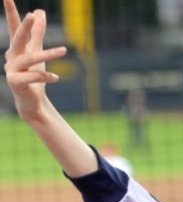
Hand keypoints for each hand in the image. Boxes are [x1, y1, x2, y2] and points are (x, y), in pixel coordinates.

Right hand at [3, 0, 66, 120]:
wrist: (32, 102)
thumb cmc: (33, 76)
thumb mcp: (37, 52)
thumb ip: (37, 33)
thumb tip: (38, 11)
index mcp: (16, 48)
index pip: (14, 27)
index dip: (11, 12)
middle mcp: (11, 57)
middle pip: (18, 39)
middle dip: (25, 27)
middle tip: (31, 16)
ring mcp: (12, 70)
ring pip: (30, 59)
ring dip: (48, 54)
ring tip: (64, 50)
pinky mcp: (16, 83)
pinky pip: (34, 76)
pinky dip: (46, 77)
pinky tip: (56, 78)